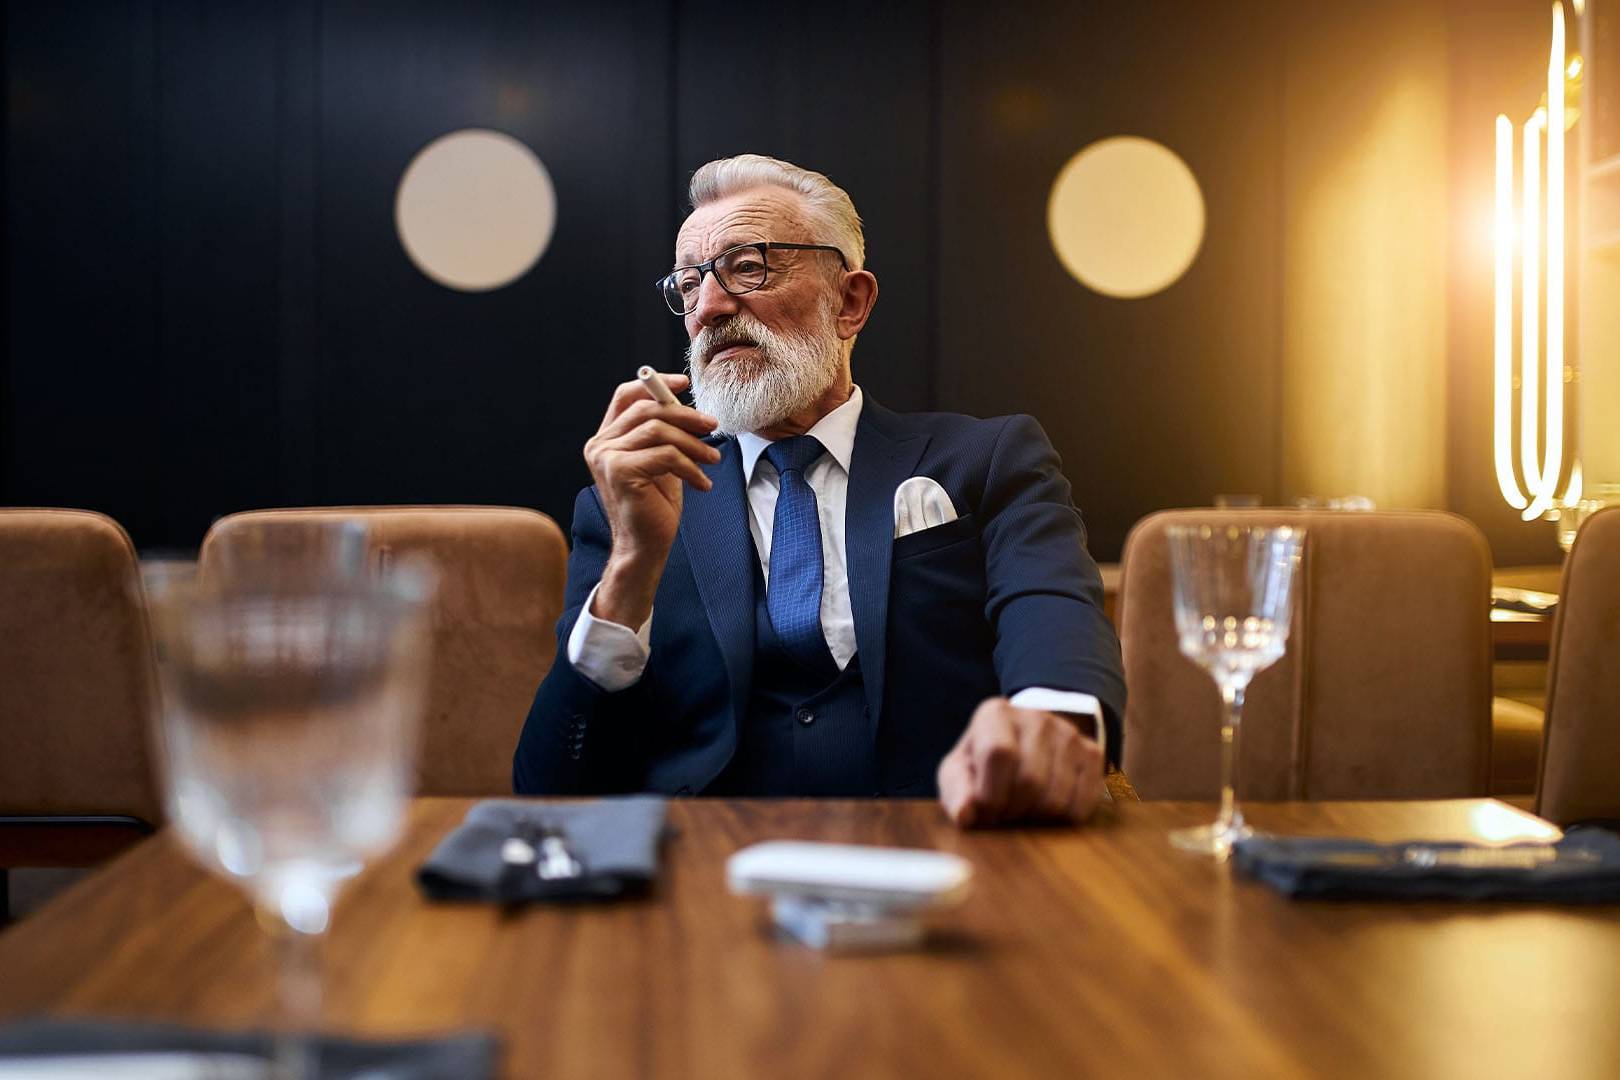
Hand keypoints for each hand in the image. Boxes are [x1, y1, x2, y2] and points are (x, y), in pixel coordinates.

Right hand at [583, 373, 719, 625]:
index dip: (655, 384)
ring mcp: (605, 457)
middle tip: (713, 426)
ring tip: (712, 461)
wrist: (644, 547)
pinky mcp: (619, 472)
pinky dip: (690, 467)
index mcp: (606, 439)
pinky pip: (665, 455)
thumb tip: (691, 409)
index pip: (625, 396)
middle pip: (646, 409)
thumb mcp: (662, 463)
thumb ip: (665, 435)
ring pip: (659, 430)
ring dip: (693, 444)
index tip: (685, 385)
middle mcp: (599, 445)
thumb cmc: (654, 507)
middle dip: (686, 415)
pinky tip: (702, 484)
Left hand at [937, 697, 1103, 827]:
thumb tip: (965, 815)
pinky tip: (1046, 811)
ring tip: (1023, 811)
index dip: (990, 794)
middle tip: (1004, 814)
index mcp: (995, 714)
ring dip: (1036, 819)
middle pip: (1030, 781)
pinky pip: (1081, 807)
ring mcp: (1069, 734)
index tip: (985, 811)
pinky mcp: (1092, 754)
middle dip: (1013, 811)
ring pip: (1057, 800)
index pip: (999, 754)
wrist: (1024, 745)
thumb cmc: (983, 764)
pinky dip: (1060, 821)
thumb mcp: (959, 772)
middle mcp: (1036, 717)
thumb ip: (956, 792)